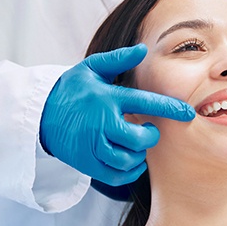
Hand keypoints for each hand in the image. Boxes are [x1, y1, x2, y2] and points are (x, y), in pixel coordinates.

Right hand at [40, 44, 194, 185]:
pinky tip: (131, 161)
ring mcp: (92, 145)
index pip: (145, 102)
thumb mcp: (91, 69)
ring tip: (137, 145)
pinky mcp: (86, 163)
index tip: (188, 113)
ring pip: (127, 159)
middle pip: (138, 138)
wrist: (38, 114)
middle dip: (151, 136)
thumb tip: (143, 50)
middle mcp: (100, 123)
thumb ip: (118, 59)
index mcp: (107, 98)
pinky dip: (129, 172)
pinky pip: (115, 176)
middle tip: (149, 131)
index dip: (170, 108)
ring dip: (140, 155)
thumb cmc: (71, 89)